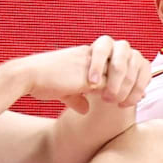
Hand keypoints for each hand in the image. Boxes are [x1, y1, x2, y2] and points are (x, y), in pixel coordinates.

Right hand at [17, 36, 149, 112]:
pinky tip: (116, 102)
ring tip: (122, 103)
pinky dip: (118, 93)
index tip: (133, 91)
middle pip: (128, 61)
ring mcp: (92, 62)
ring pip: (123, 71)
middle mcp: (94, 54)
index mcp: (90, 54)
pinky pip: (112, 83)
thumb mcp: (64, 89)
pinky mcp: (88, 75)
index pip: (120, 59)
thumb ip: (77, 97)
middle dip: (135, 82)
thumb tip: (85, 108)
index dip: (131, 74)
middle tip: (133, 100)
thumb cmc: (41, 82)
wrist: (27, 76)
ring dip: (127, 89)